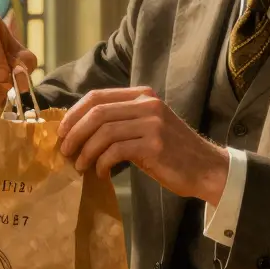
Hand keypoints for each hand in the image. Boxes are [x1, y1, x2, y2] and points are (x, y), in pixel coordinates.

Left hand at [57, 86, 228, 202]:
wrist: (207, 168)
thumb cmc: (171, 152)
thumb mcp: (146, 127)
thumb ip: (120, 120)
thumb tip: (79, 128)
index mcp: (142, 95)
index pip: (97, 97)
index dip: (74, 114)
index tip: (62, 133)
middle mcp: (147, 105)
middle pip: (96, 113)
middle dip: (74, 133)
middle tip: (65, 151)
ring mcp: (152, 124)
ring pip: (103, 132)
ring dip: (85, 151)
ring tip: (80, 166)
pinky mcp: (155, 145)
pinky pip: (115, 151)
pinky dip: (102, 163)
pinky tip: (101, 173)